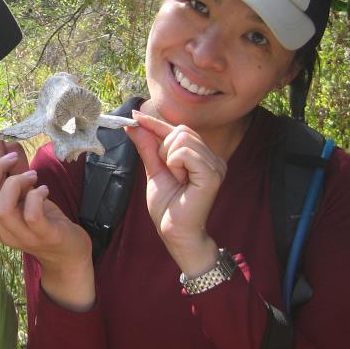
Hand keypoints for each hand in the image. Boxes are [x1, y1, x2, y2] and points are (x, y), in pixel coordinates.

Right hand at [0, 153, 94, 310]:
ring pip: (2, 208)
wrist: (67, 252)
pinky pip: (32, 215)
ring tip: (32, 176)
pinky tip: (44, 190)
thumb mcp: (23, 195)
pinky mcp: (43, 236)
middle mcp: (1, 229)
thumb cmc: (43, 219)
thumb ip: (11, 173)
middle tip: (11, 158)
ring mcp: (21, 235)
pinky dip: (36, 196)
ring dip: (16, 184)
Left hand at [125, 110, 225, 275]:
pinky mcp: (212, 174)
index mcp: (201, 156)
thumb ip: (147, 147)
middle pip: (180, 130)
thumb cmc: (168, 207)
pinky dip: (175, 163)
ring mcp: (215, 164)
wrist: (175, 232)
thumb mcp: (154, 170)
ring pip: (181, 138)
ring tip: (176, 179)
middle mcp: (212, 157)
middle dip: (163, 149)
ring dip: (169, 158)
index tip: (134, 116)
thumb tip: (134, 124)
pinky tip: (180, 180)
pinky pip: (185, 153)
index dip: (154, 123)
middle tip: (168, 172)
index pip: (178, 130)